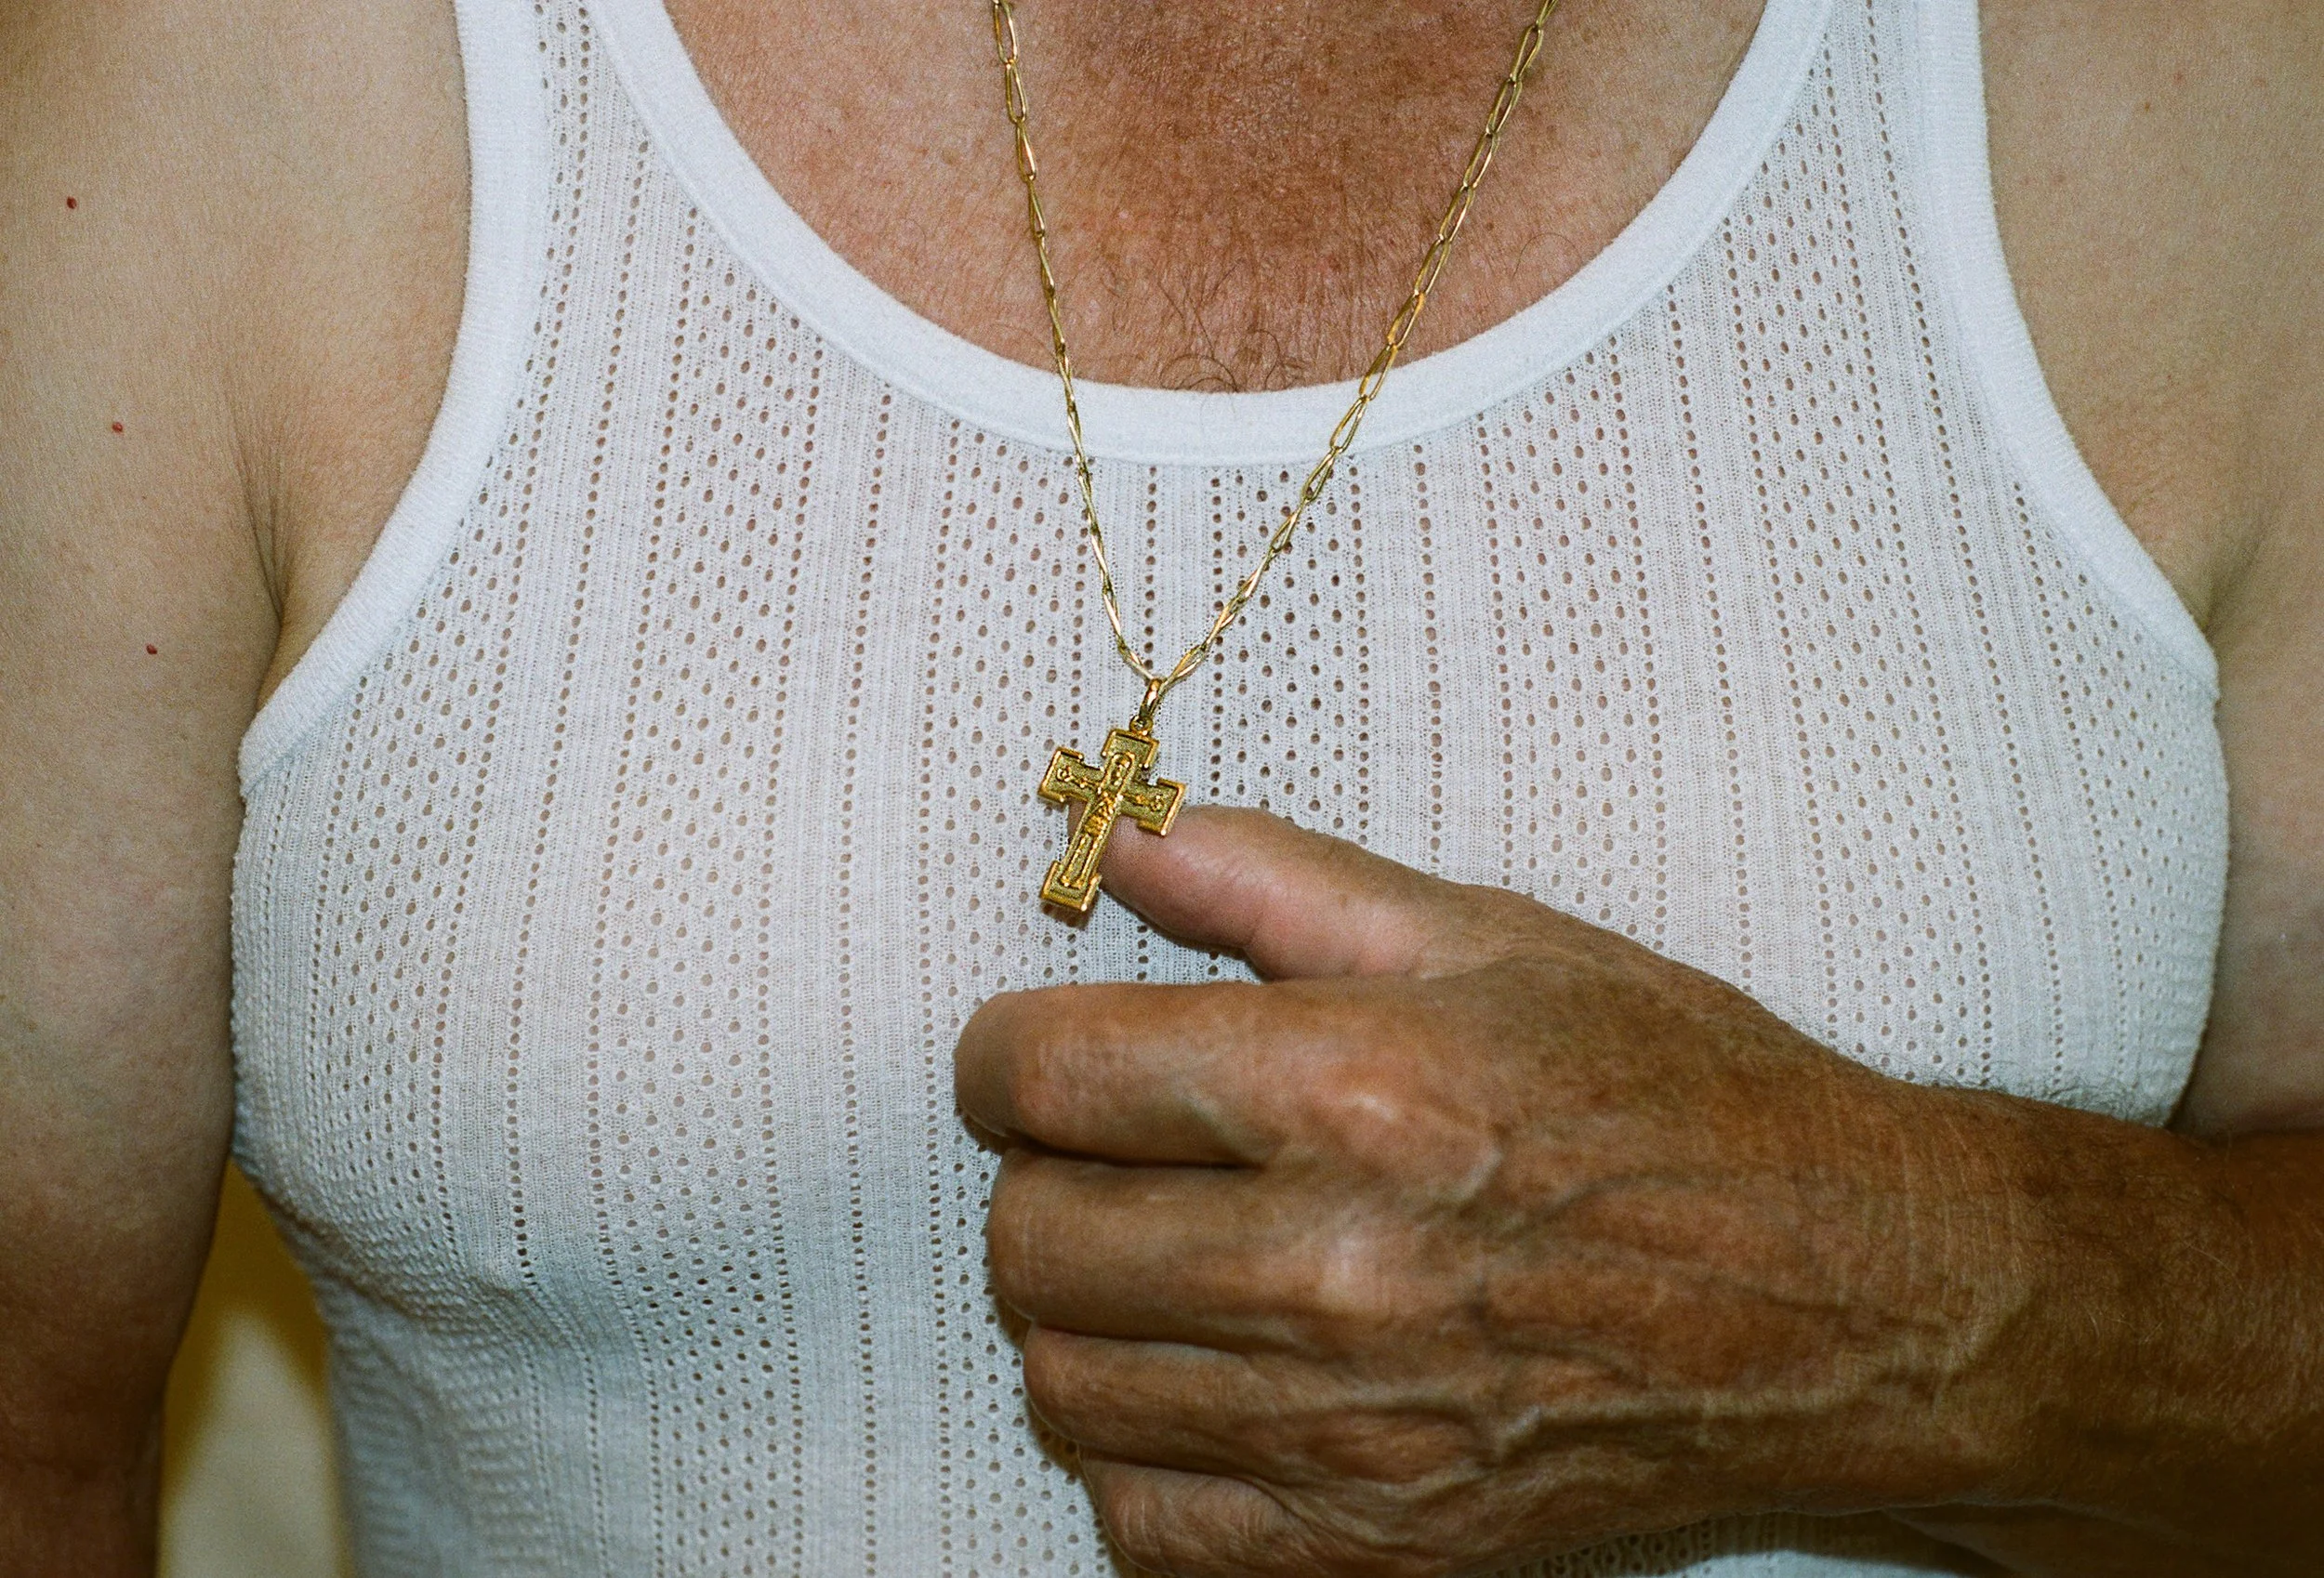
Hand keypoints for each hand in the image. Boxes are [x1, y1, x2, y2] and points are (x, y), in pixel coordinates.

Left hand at [957, 808, 2048, 1576]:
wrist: (1847, 1304)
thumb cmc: (1676, 1100)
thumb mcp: (1491, 939)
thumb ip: (1276, 879)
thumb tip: (1120, 837)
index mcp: (1357, 1091)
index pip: (1046, 1077)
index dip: (1004, 1055)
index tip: (1039, 1056)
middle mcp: (1337, 1272)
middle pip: (1030, 1244)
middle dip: (1040, 1182)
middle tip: (1118, 1157)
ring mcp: (1354, 1436)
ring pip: (1066, 1389)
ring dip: (1086, 1316)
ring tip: (1173, 1262)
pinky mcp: (1378, 1549)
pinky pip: (1148, 1528)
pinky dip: (1146, 1455)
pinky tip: (1217, 1383)